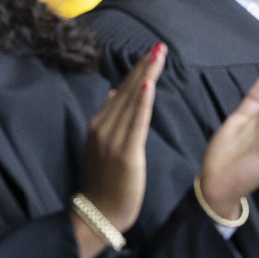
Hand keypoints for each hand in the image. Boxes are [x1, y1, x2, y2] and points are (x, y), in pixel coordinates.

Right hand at [76, 43, 163, 257]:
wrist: (98, 213)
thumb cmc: (106, 182)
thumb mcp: (104, 145)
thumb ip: (111, 119)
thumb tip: (115, 92)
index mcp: (100, 124)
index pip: (122, 90)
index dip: (138, 70)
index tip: (152, 52)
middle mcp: (103, 127)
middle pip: (127, 90)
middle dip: (144, 66)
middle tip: (160, 45)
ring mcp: (112, 139)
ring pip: (132, 101)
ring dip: (145, 76)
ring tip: (158, 55)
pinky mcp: (125, 153)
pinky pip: (135, 123)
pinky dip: (141, 102)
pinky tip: (148, 84)